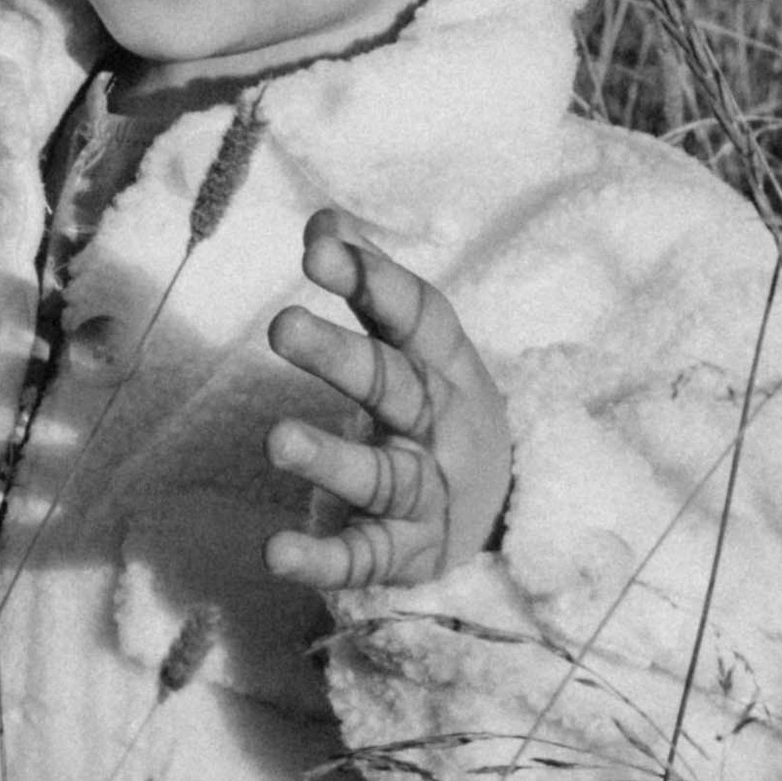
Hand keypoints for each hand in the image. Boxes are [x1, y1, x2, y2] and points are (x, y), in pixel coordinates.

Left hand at [263, 208, 513, 595]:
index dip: (373, 280)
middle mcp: (441, 426)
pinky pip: (364, 557)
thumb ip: (370, 284)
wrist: (505, 511)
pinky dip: (323, 560)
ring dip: (330, 458)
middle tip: (281, 325)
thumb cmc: (437, 406)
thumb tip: (324, 219)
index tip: (319, 248)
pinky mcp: (406, 554)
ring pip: (381, 476)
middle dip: (340, 358)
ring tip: (277, 440)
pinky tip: (275, 553)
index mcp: (444, 366)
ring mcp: (428, 493)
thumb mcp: (419, 346)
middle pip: (394, 387)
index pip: (416, 315)